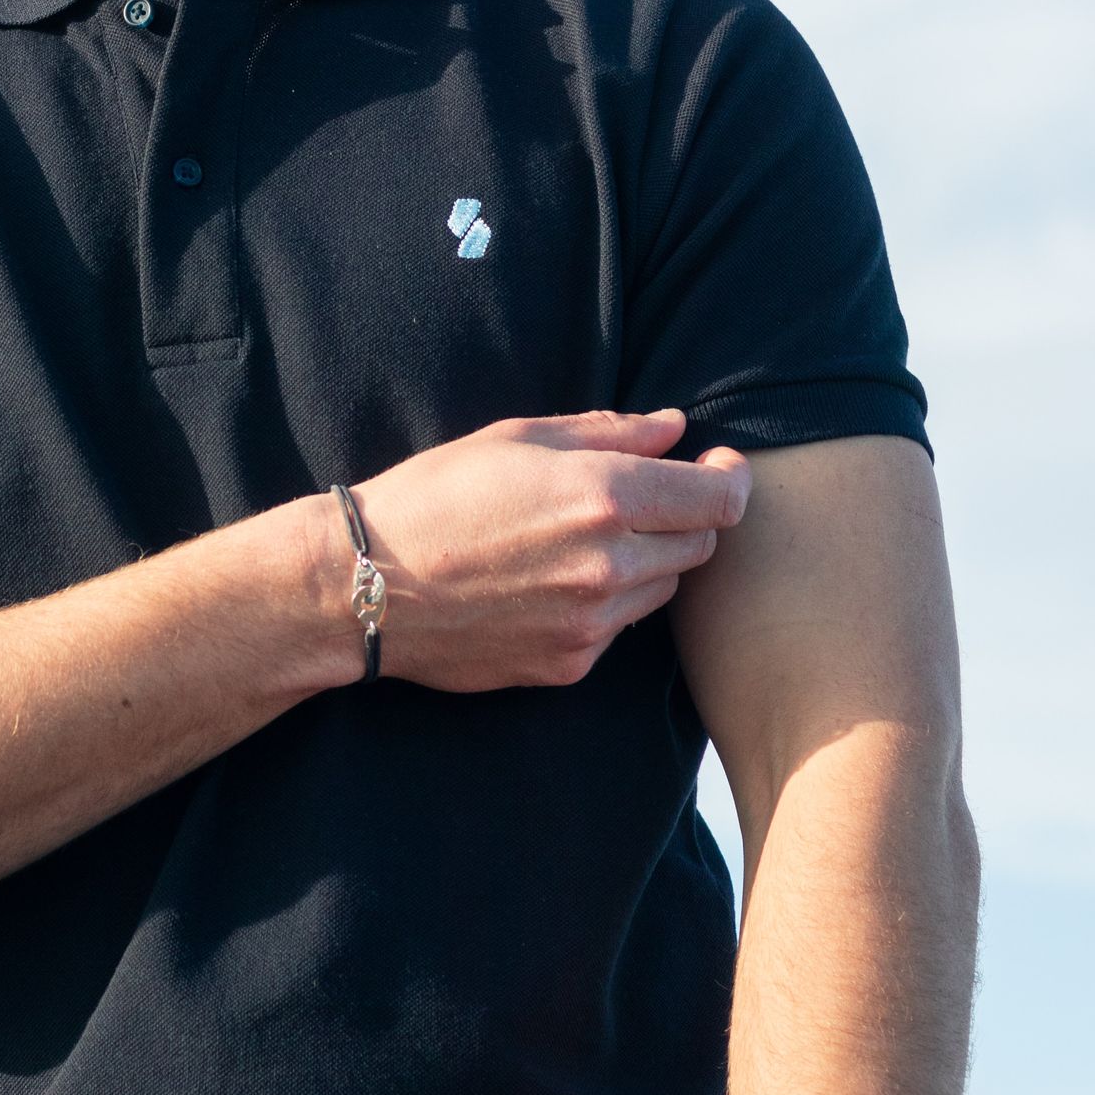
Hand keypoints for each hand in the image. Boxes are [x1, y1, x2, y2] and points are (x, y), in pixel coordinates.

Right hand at [349, 408, 750, 692]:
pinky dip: (605, 602)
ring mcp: (592, 623)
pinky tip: (550, 581)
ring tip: (586, 538)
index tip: (716, 466)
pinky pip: (617, 628)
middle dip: (687, 516)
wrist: (364, 586)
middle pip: (701, 545)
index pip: (720, 498)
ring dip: (648, 560)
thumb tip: (673, 430)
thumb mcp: (517, 438)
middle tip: (647, 496)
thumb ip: (610, 432)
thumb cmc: (433, 496)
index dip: (731, 478)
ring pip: (662, 589)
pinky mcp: (569, 665)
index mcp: (603, 495)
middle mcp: (611, 564)